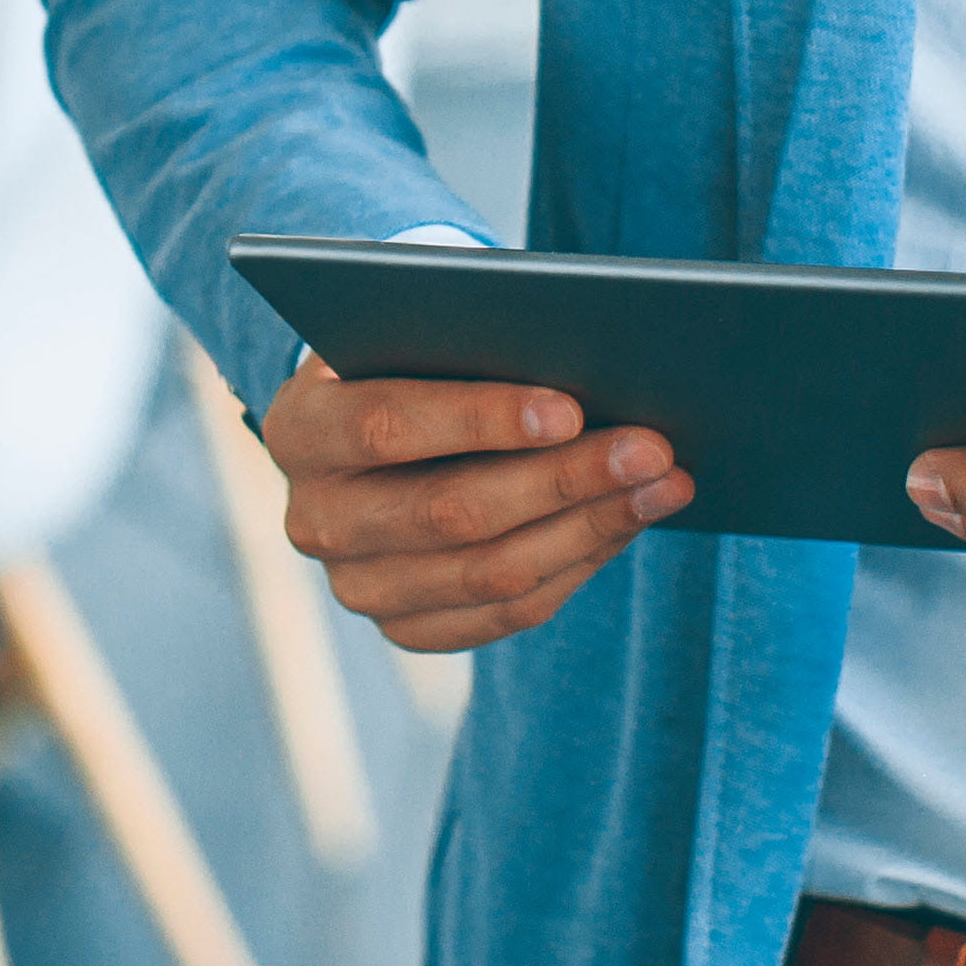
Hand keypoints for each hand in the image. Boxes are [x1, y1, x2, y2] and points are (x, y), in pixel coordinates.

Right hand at [259, 354, 692, 653]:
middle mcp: (314, 520)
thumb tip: (589, 372)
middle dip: (565, 478)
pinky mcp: (405, 628)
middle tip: (653, 447)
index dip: (482, 419)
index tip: (571, 407)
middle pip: (452, 513)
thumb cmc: (408, 360)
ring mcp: (357, 587)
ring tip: (666, 484)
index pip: (387, 427)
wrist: (367, 434)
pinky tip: (630, 521)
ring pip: (492, 575)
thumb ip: (469, 344)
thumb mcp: (414, 337)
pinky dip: (579, 563)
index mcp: (298, 430)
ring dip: (593, 526)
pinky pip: (508, 613)